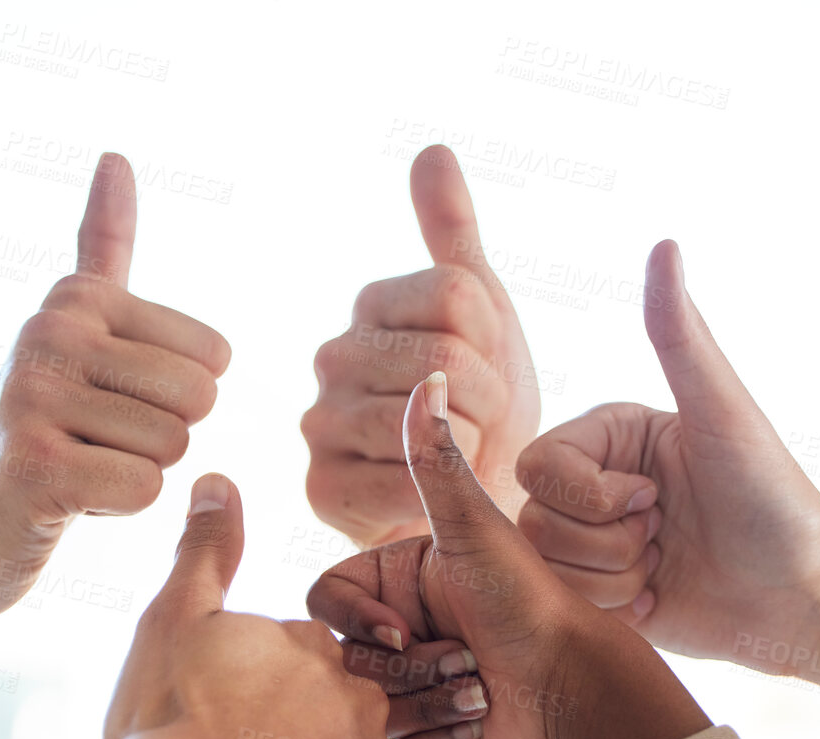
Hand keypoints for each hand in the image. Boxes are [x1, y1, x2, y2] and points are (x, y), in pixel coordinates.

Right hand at [0, 152, 232, 653]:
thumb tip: (117, 156)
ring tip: (74, 467)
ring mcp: (35, 396)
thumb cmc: (36, 433)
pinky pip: (145, 486)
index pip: (214, 355)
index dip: (174, 399)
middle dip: (160, 439)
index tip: (107, 404)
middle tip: (93, 444)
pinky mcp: (36, 466)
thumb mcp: (72, 333)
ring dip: (133, 473)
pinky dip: (115, 506)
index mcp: (74, 299)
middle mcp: (49, 332)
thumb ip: (102, 250)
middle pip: (199, 398)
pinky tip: (63, 500)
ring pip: (174, 446)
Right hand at [303, 145, 539, 546]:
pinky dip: (441, 491)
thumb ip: (454, 235)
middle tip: (483, 427)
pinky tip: (437, 492)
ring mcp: (320, 422)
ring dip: (471, 448)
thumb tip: (431, 150)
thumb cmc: (480, 410)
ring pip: (429, 416)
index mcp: (372, 305)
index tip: (492, 372)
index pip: (460, 295)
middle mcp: (333, 356)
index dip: (498, 343)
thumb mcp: (482, 315)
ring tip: (462, 458)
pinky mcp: (321, 488)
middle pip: (447, 357)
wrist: (470, 507)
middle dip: (491, 400)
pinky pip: (406, 476)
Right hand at [308, 373, 707, 738]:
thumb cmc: (532, 601)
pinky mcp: (431, 738)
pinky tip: (482, 722)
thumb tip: (431, 375)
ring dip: (429, 705)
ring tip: (481, 688)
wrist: (581, 683)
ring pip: (370, 712)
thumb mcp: (477, 530)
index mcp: (395, 581)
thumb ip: (438, 459)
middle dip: (408, 670)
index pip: (326, 603)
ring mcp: (411, 687)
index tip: (399, 631)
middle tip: (465, 660)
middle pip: (344, 663)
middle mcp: (397, 632)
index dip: (355, 623)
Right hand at [515, 240, 819, 669]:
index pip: (538, 463)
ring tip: (665, 563)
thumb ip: (680, 335)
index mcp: (611, 436)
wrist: (803, 594)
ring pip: (546, 564)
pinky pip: (566, 603)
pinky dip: (616, 608)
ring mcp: (594, 541)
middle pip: (535, 517)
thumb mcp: (723, 412)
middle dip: (605, 539)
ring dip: (614, 575)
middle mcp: (595, 483)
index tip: (651, 497)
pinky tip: (660, 595)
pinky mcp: (601, 594)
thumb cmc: (773, 498)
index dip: (588, 493)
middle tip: (665, 533)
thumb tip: (665, 246)